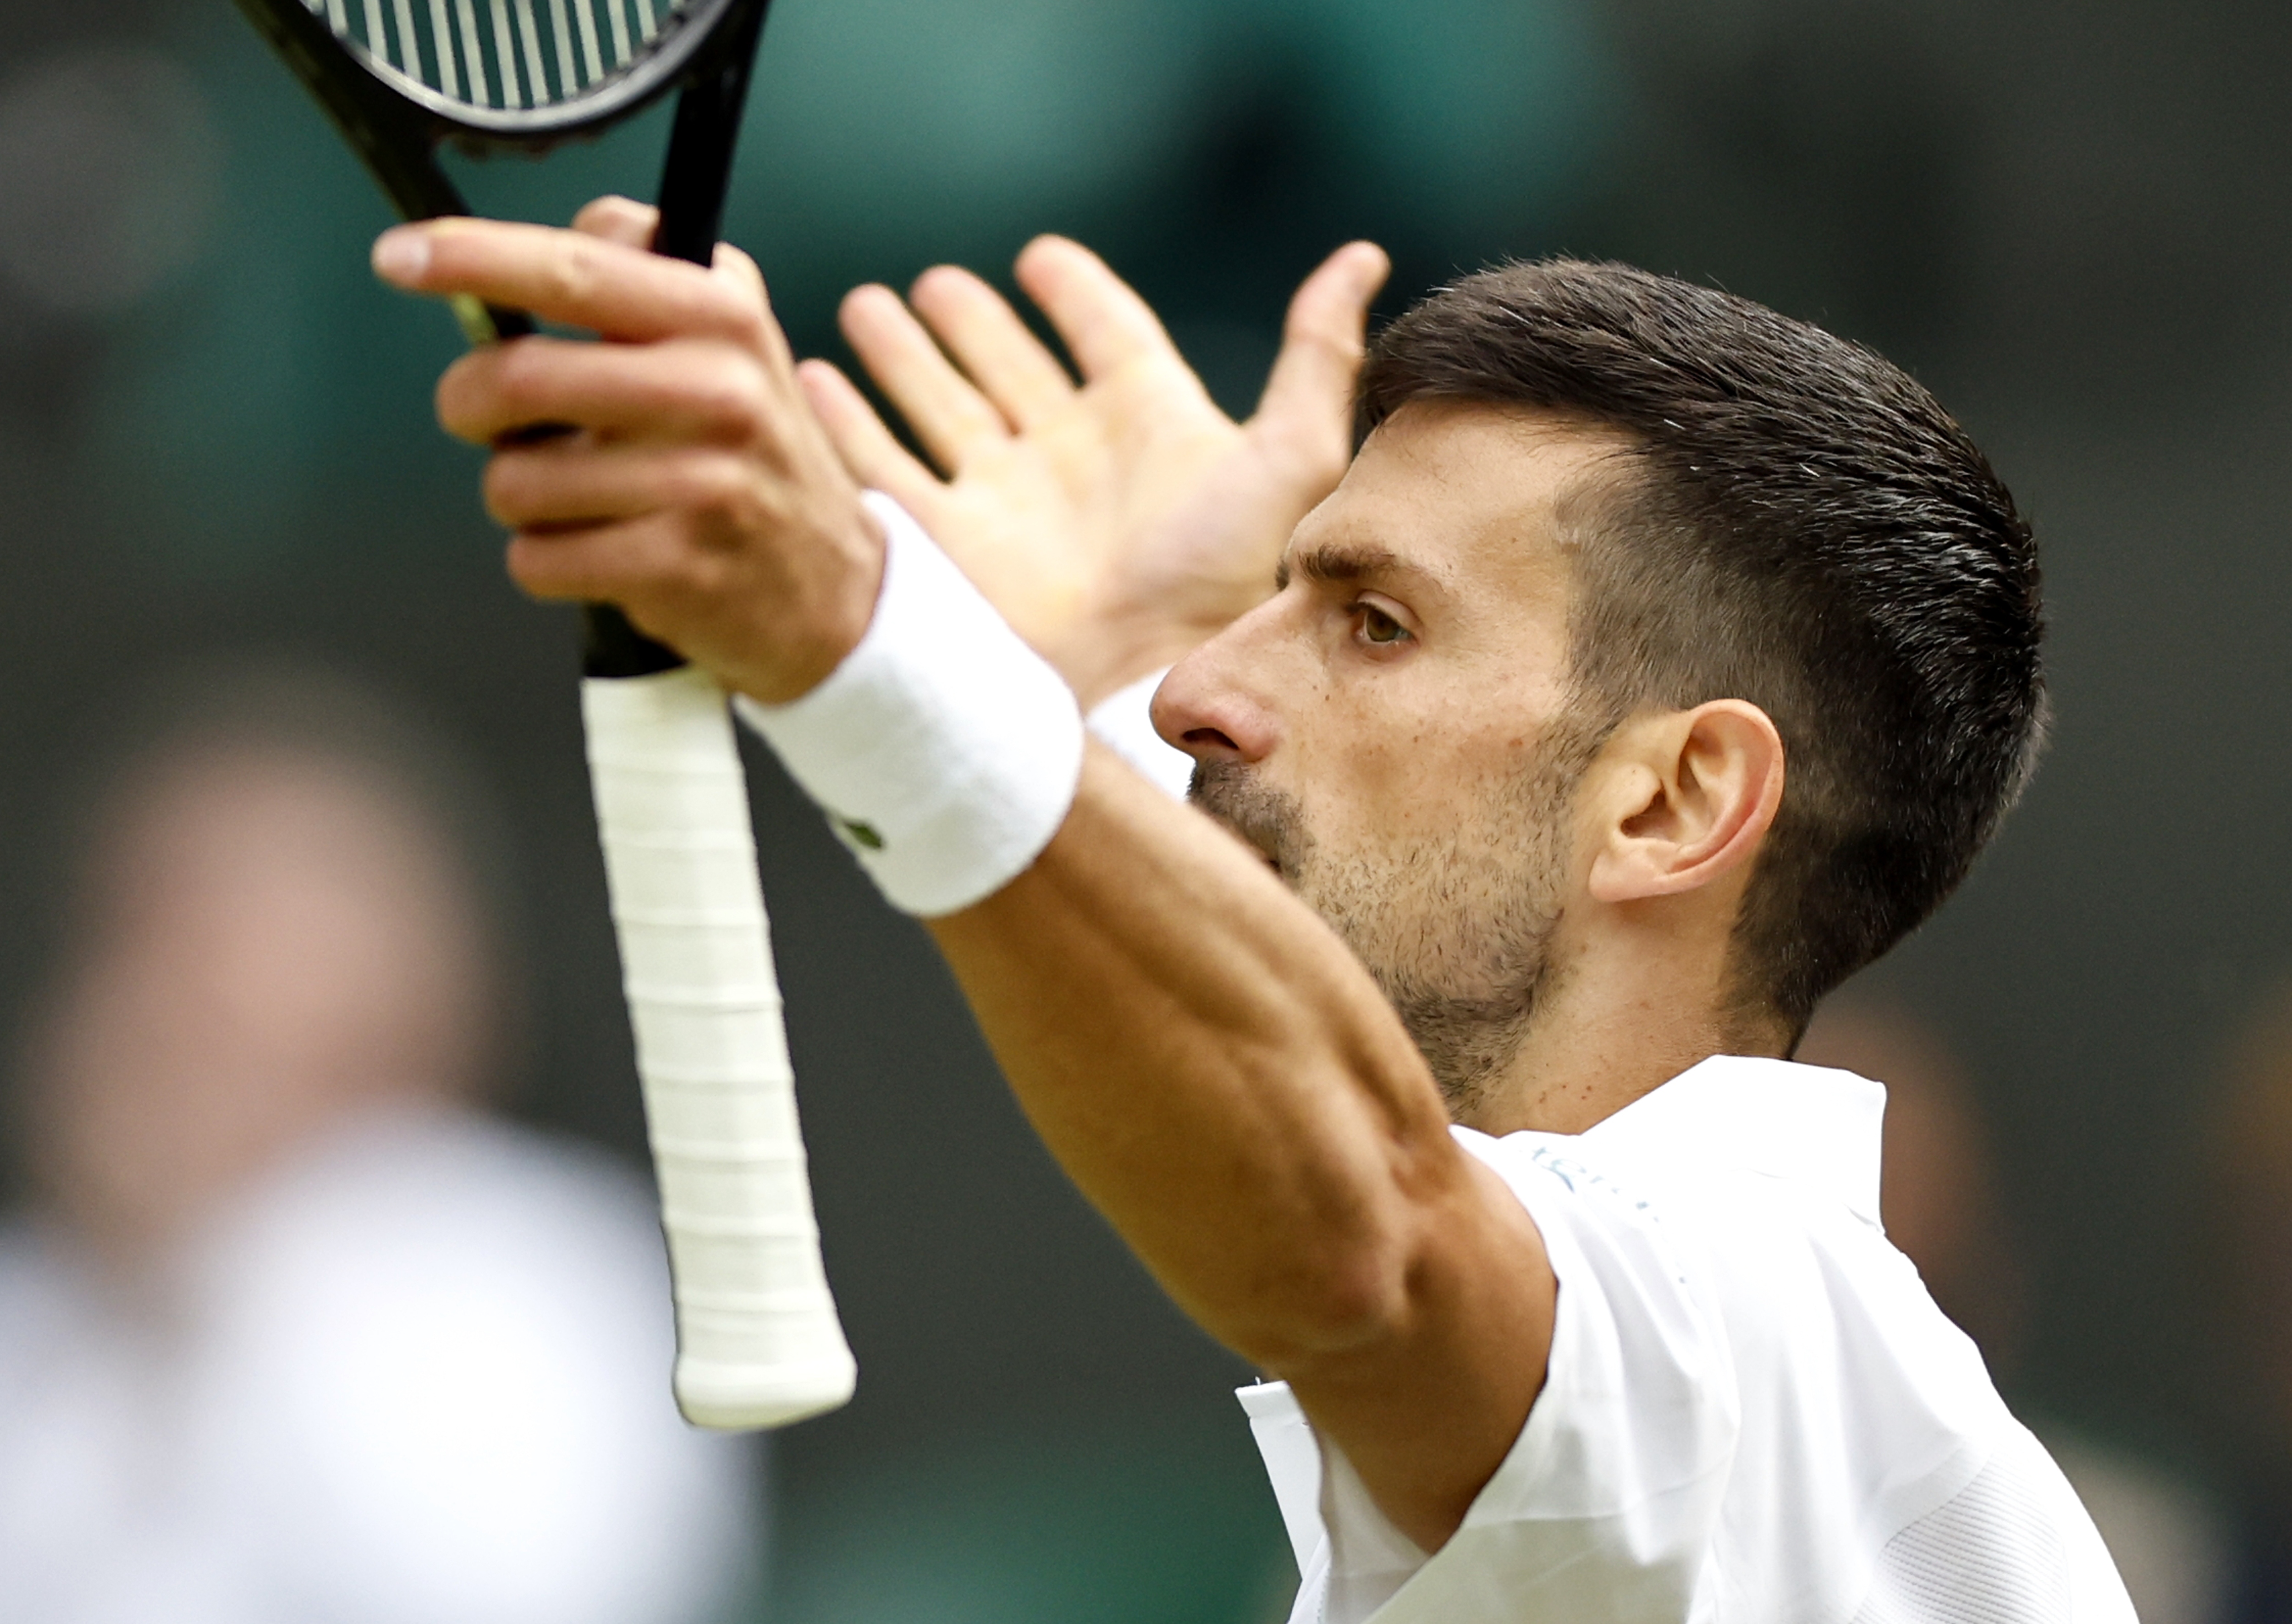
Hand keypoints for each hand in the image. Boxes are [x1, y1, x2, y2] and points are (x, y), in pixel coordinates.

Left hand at [372, 197, 882, 705]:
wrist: (835, 590)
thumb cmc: (753, 460)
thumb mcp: (731, 340)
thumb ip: (645, 273)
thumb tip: (544, 240)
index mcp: (722, 319)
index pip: (576, 269)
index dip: (473, 258)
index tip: (403, 258)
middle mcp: (718, 393)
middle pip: (519, 380)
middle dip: (471, 403)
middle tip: (485, 416)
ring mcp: (701, 485)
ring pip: (517, 481)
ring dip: (516, 494)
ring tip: (571, 496)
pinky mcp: (677, 568)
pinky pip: (541, 559)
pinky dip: (545, 560)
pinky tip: (594, 548)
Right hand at [801, 235, 1388, 704]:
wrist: (1147, 687)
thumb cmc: (1231, 585)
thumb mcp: (1291, 458)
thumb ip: (1318, 357)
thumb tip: (1362, 261)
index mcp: (1151, 424)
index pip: (1105, 333)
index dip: (1075, 294)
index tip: (1041, 259)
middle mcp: (1070, 459)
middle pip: (1006, 366)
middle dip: (966, 323)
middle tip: (931, 284)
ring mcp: (1004, 502)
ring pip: (937, 405)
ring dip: (900, 358)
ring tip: (866, 310)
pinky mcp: (947, 544)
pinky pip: (881, 468)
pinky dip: (846, 424)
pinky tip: (817, 385)